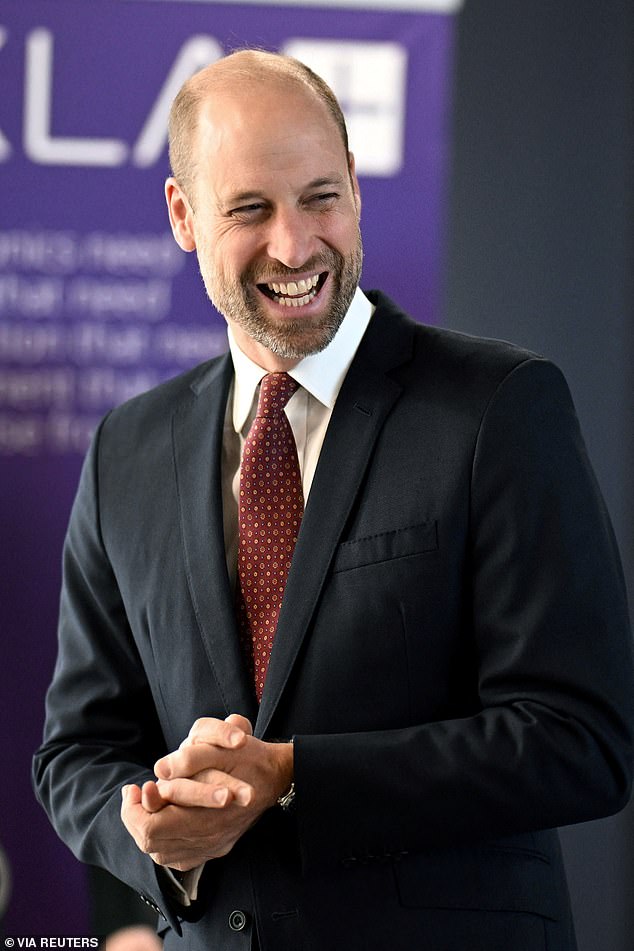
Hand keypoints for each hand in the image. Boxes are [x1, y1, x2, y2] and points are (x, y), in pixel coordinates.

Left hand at [120, 715, 292, 870]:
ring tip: (145, 804)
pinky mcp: (215, 849)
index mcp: (208, 817)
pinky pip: (177, 857)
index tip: (133, 788)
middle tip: (134, 794)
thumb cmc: (250, 756)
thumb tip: (161, 770)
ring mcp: (212, 847)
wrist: (277, 774)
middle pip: (152, 844)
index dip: (134, 810)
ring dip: (147, 828)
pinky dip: (162, 841)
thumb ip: (190, 759)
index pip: (152, 829)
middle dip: (136, 818)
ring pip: (161, 853)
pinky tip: (163, 819)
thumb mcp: (222, 747)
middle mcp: (209, 839)